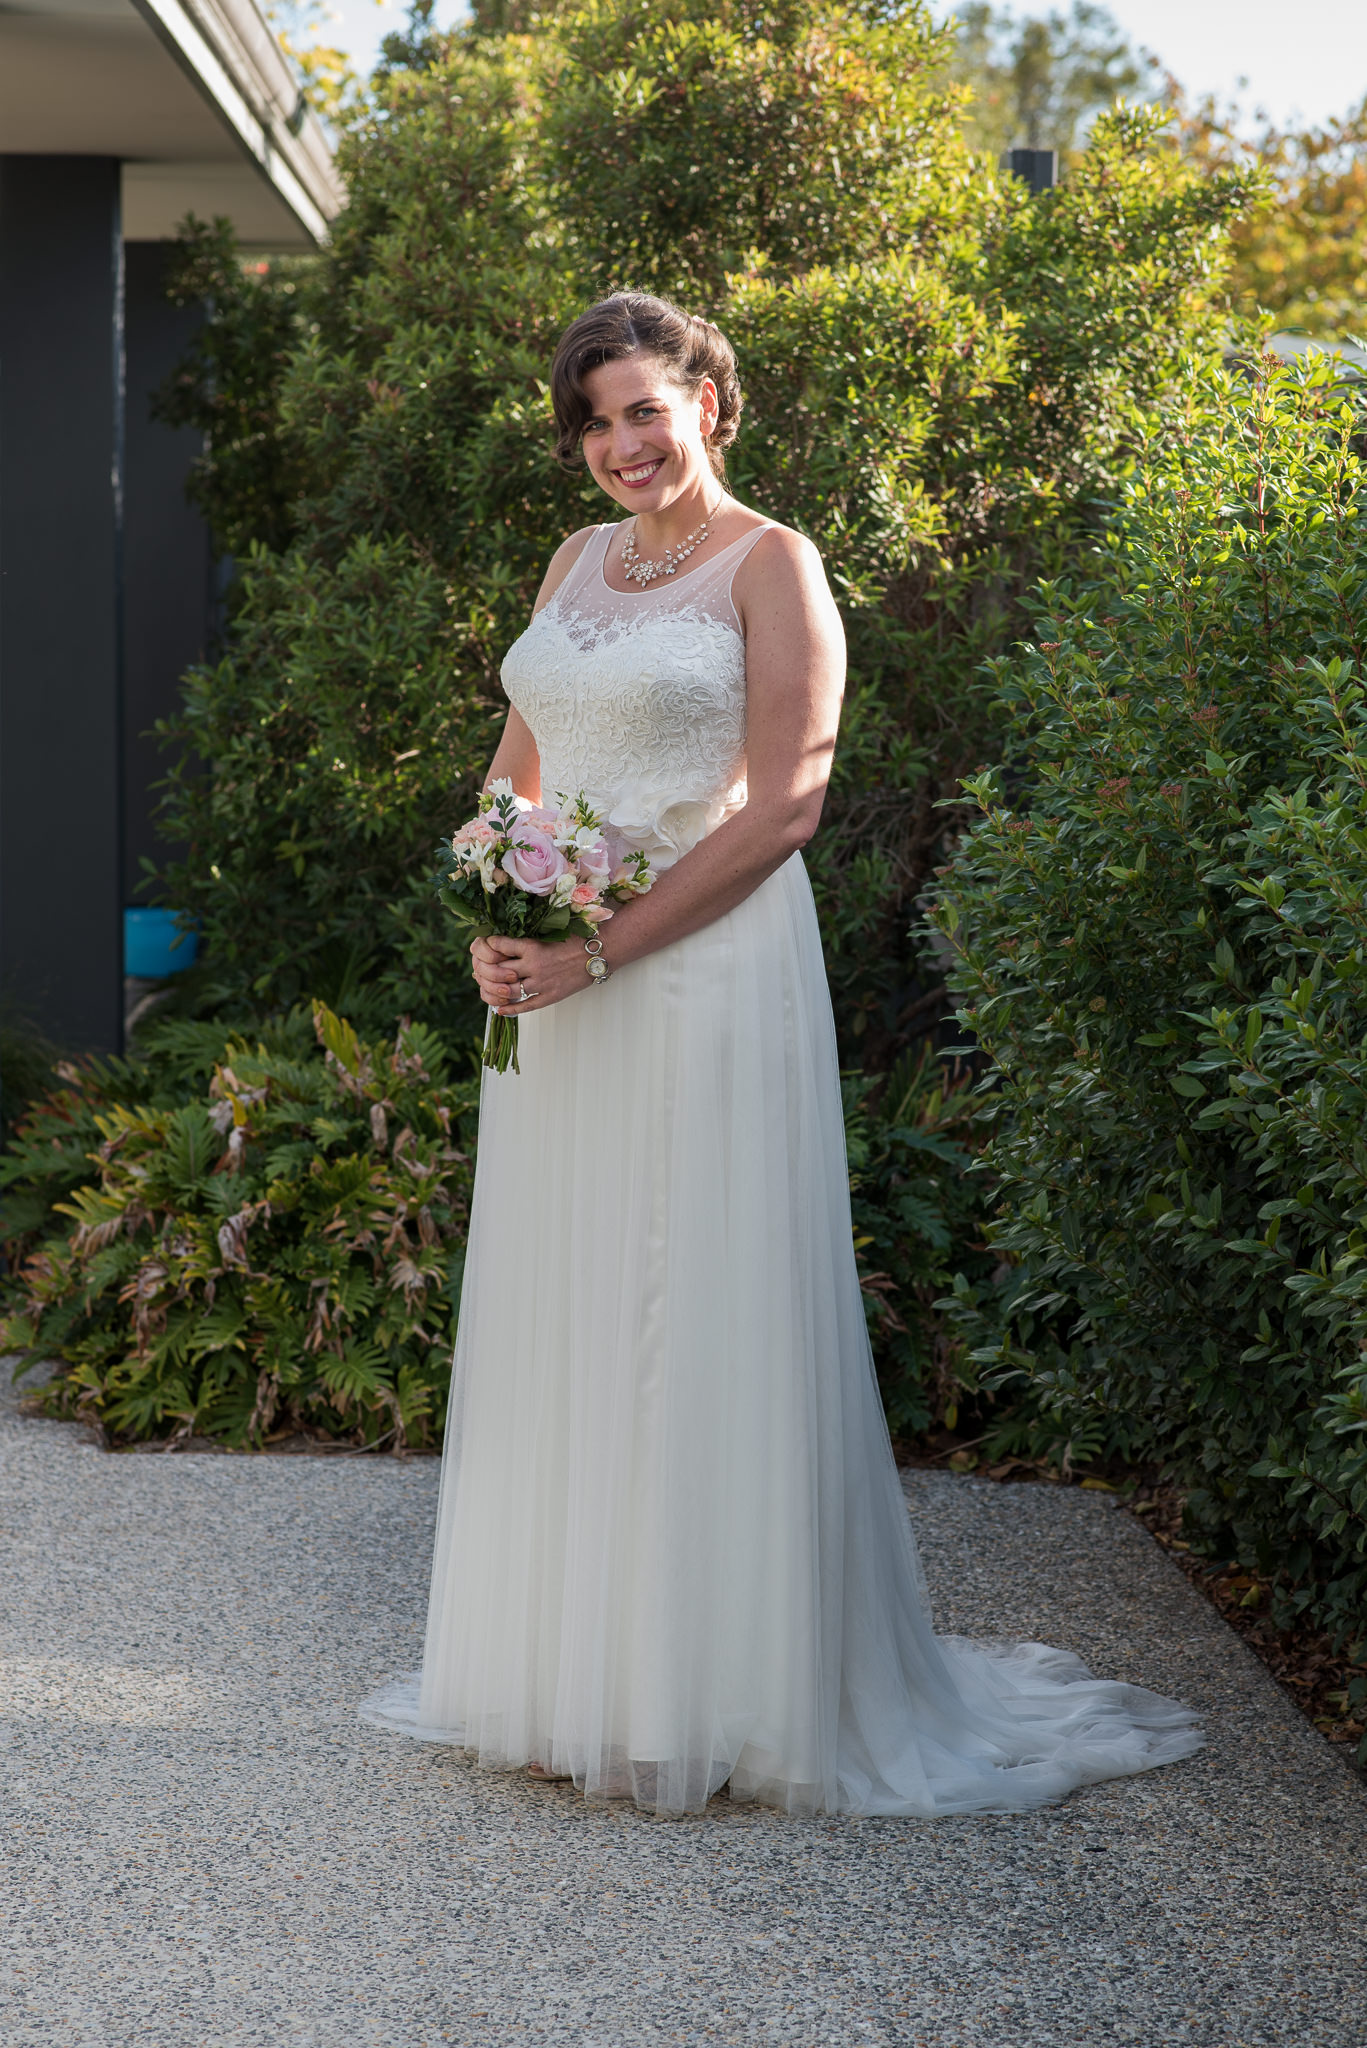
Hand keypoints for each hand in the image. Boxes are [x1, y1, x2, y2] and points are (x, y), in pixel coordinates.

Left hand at [469, 933, 597, 1014]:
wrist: (599, 953)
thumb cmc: (577, 939)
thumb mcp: (549, 933)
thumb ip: (528, 939)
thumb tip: (505, 943)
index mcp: (532, 946)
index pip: (498, 946)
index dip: (486, 946)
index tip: (482, 946)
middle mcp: (533, 966)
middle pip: (498, 971)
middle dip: (484, 970)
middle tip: (478, 970)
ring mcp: (541, 983)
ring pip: (507, 991)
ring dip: (492, 991)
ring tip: (486, 990)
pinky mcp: (550, 996)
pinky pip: (525, 1006)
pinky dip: (509, 1010)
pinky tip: (499, 1009)